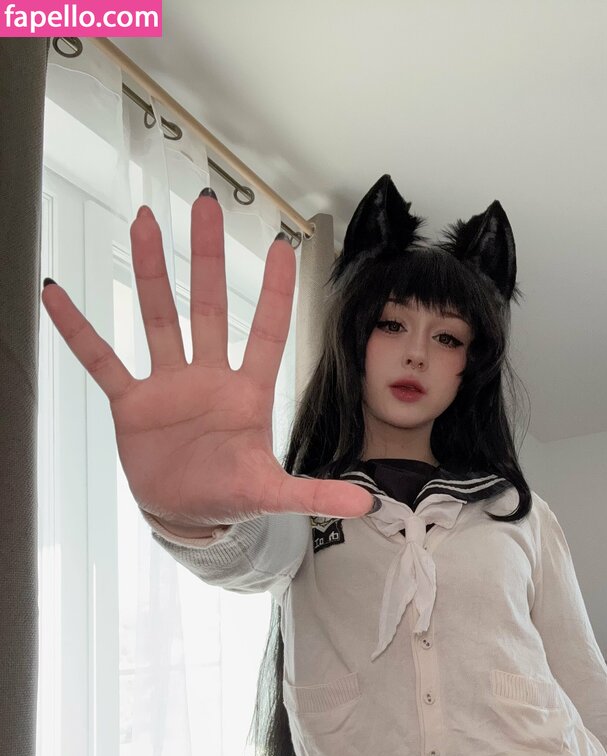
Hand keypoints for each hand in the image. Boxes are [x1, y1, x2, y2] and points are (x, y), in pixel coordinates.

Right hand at [40, 193, 374, 528]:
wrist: (187, 515)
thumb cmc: (231, 496)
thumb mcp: (273, 493)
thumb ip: (314, 493)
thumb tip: (363, 504)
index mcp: (247, 394)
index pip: (265, 332)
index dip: (273, 292)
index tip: (282, 246)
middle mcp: (208, 378)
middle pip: (208, 306)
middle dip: (206, 257)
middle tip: (205, 206)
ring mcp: (168, 386)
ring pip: (159, 318)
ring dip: (150, 272)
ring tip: (144, 224)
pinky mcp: (132, 403)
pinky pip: (103, 360)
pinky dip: (80, 331)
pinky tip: (59, 297)